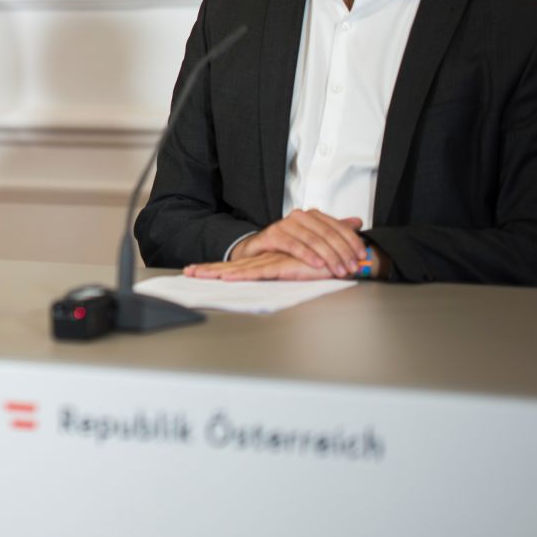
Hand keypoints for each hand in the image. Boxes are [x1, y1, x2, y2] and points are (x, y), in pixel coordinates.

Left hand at [183, 250, 343, 281]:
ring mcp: (275, 260)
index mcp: (271, 259)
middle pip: (234, 265)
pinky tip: (226, 278)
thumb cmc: (328, 264)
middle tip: (187, 272)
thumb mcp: (302, 270)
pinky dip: (241, 275)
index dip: (219, 268)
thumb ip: (290, 269)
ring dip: (217, 272)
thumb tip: (275, 275)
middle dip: (209, 269)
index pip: (241, 265)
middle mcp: (269, 258)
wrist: (349, 258)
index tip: (198, 271)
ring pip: (240, 268)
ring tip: (196, 275)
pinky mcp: (284, 265)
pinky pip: (258, 271)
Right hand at [229, 208, 366, 275]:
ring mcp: (285, 224)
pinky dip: (307, 255)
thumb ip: (335, 229)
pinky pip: (293, 245)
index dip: (352, 241)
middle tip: (352, 267)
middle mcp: (299, 216)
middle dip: (343, 252)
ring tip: (339, 269)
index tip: (362, 255)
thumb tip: (357, 222)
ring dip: (329, 256)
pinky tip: (317, 264)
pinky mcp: (272, 235)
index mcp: (312, 215)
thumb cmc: (287, 244)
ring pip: (313, 239)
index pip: (338, 226)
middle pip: (327, 233)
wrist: (258, 249)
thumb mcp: (314, 237)